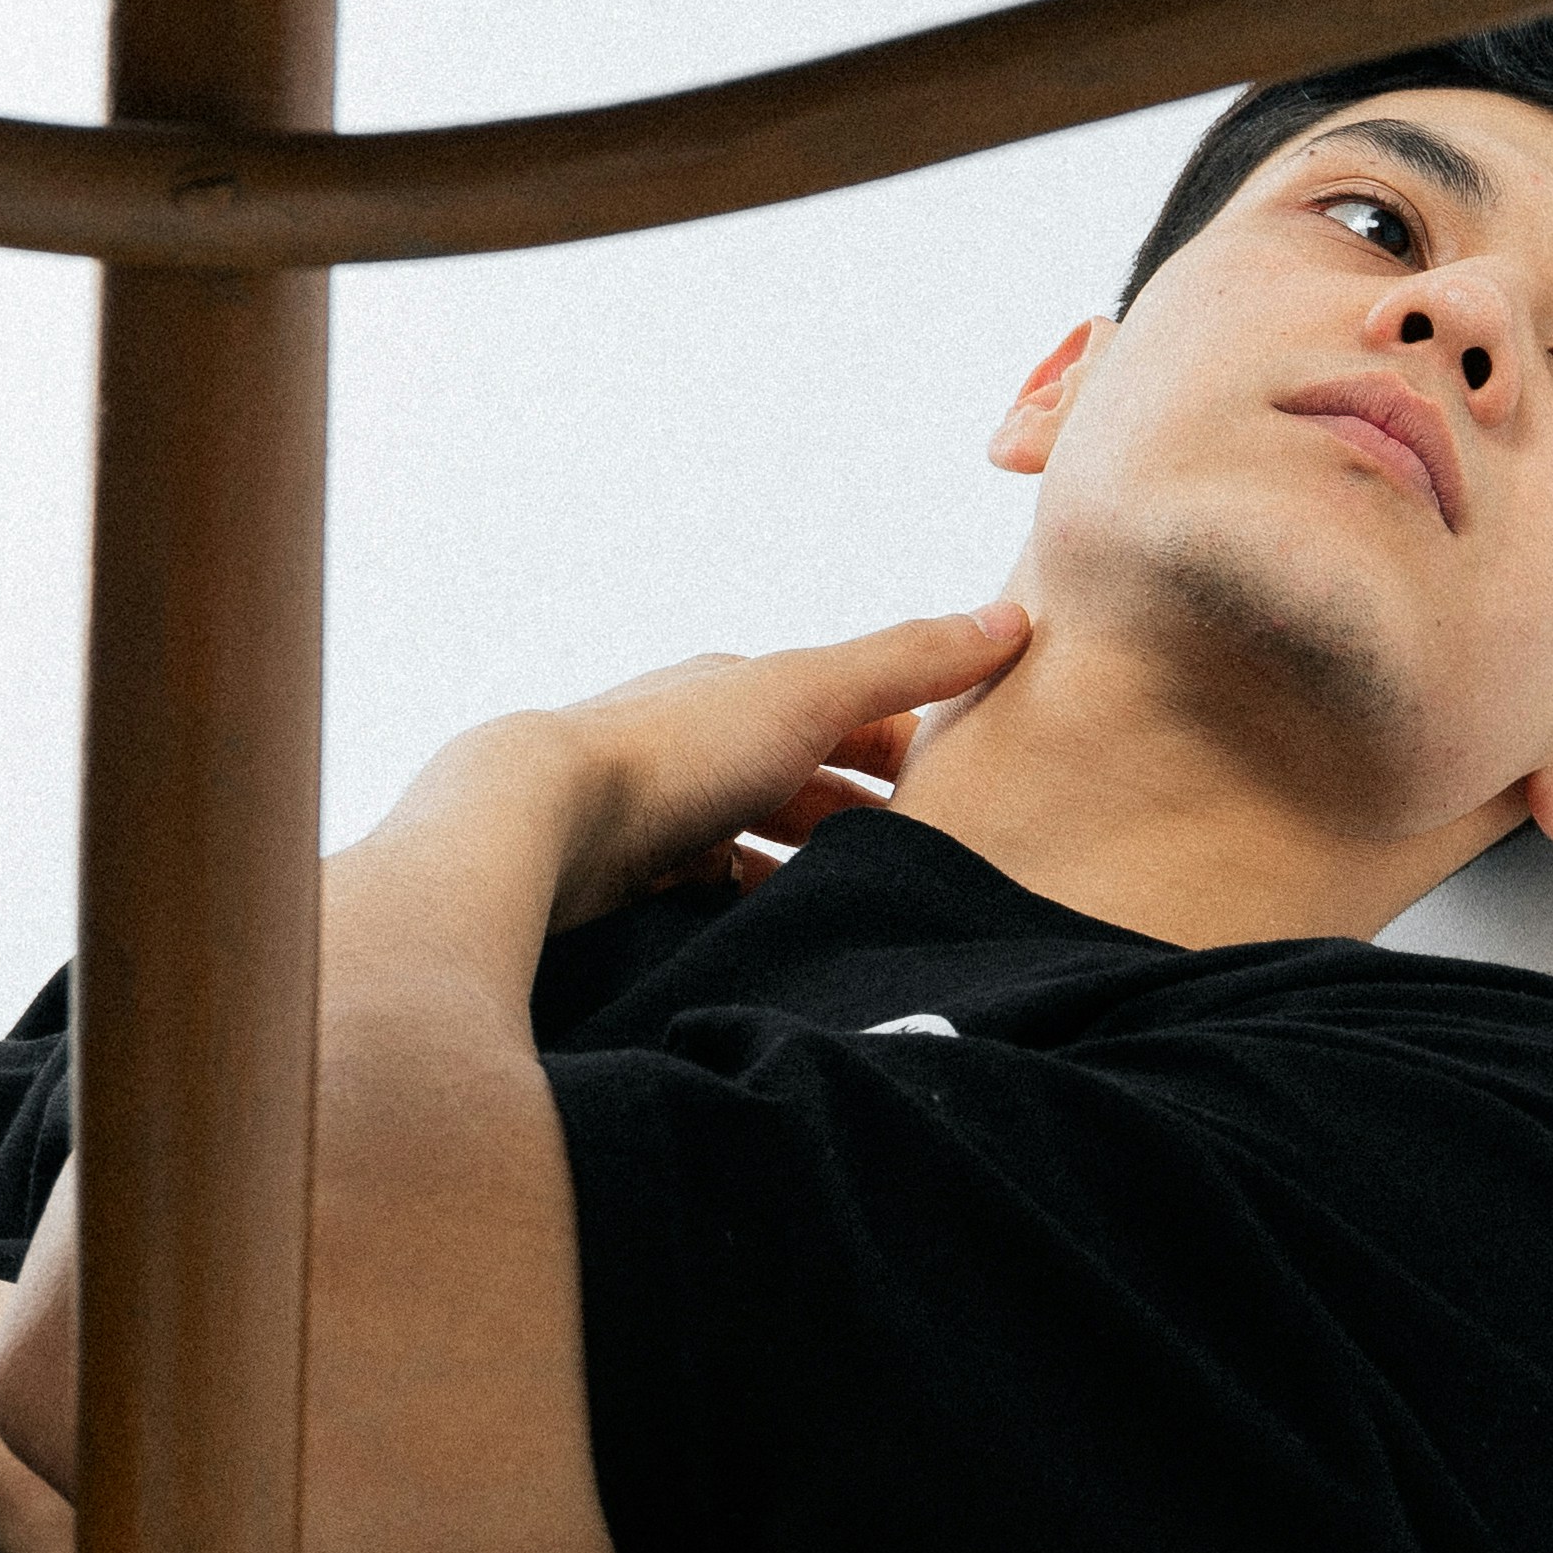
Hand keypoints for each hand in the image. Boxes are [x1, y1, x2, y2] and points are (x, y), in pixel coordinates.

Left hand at [458, 601, 1025, 926]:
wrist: (543, 826)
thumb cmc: (675, 750)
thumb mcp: (811, 692)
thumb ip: (906, 661)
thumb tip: (1009, 619)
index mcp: (737, 688)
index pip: (839, 707)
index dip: (901, 741)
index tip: (960, 784)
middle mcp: (695, 742)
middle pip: (799, 776)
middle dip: (860, 809)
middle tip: (927, 856)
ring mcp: (659, 810)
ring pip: (755, 837)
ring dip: (809, 863)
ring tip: (868, 903)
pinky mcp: (633, 878)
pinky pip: (711, 892)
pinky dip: (754, 904)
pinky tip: (788, 932)